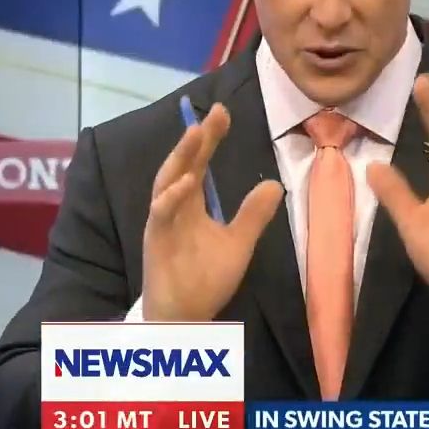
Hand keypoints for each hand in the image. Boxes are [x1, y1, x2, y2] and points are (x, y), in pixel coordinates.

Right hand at [142, 103, 283, 320]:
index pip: (201, 163)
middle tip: (214, 113)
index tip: (224, 112)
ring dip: (181, 158)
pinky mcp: (155, 241)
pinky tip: (186, 182)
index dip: (211, 137)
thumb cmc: (205, 278)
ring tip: (197, 133)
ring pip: (167, 182)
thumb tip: (273, 184)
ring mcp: (162, 222)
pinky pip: (160, 215)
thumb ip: (253, 214)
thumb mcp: (239, 242)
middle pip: (184, 164)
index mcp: (191, 204)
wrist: (186, 316)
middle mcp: (174, 207)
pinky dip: (171, 197)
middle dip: (197, 138)